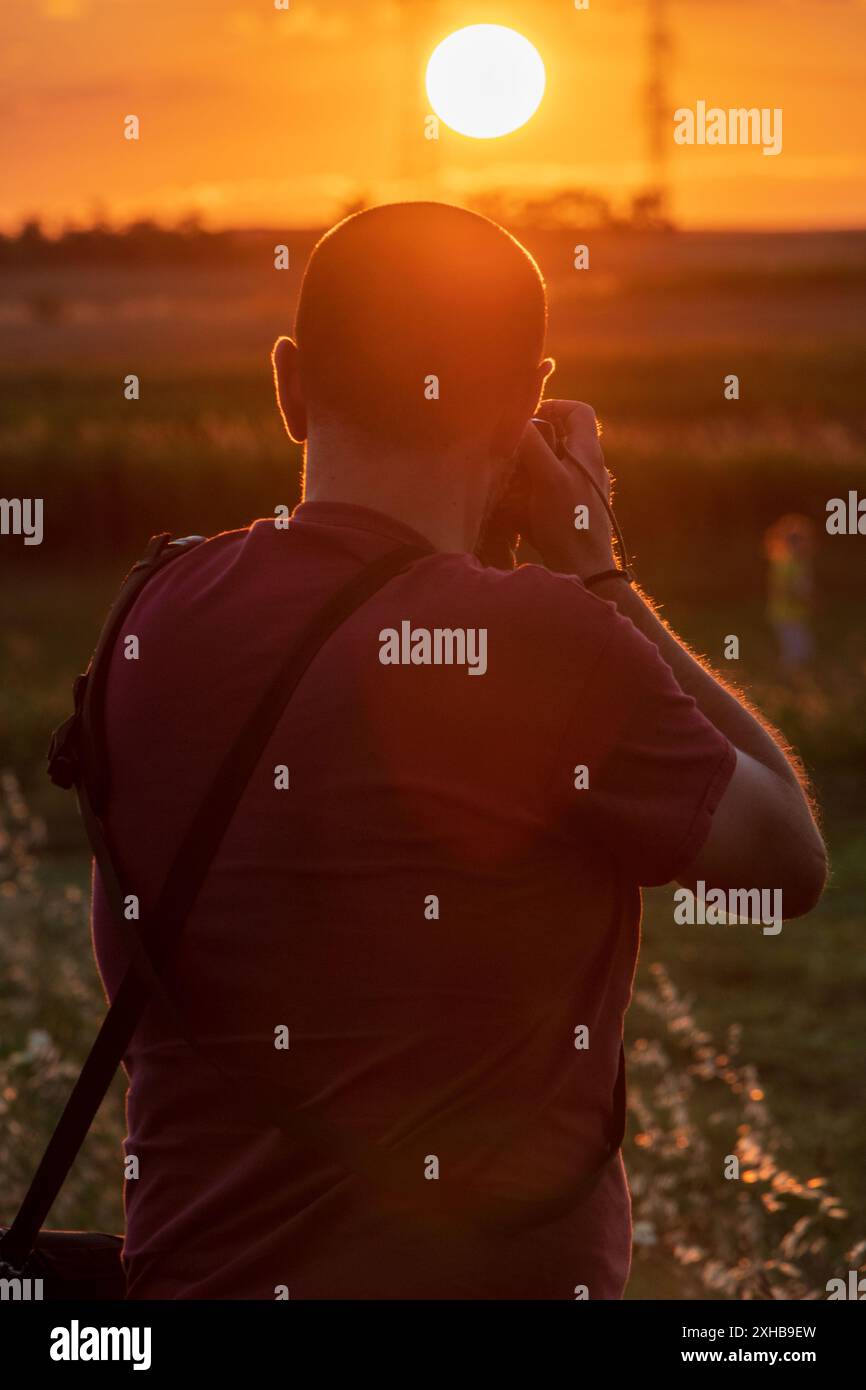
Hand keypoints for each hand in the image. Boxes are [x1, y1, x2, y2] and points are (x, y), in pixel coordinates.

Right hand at [514, 400, 614, 577]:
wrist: (585, 569)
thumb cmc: (568, 523)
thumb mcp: (547, 478)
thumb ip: (533, 445)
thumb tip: (517, 418)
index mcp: (588, 453)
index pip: (579, 411)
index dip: (555, 407)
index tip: (529, 420)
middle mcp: (590, 467)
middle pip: (563, 436)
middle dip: (536, 440)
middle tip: (514, 451)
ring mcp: (584, 489)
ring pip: (555, 463)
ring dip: (532, 466)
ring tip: (513, 479)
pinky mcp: (575, 510)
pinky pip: (553, 487)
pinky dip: (535, 489)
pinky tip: (519, 505)